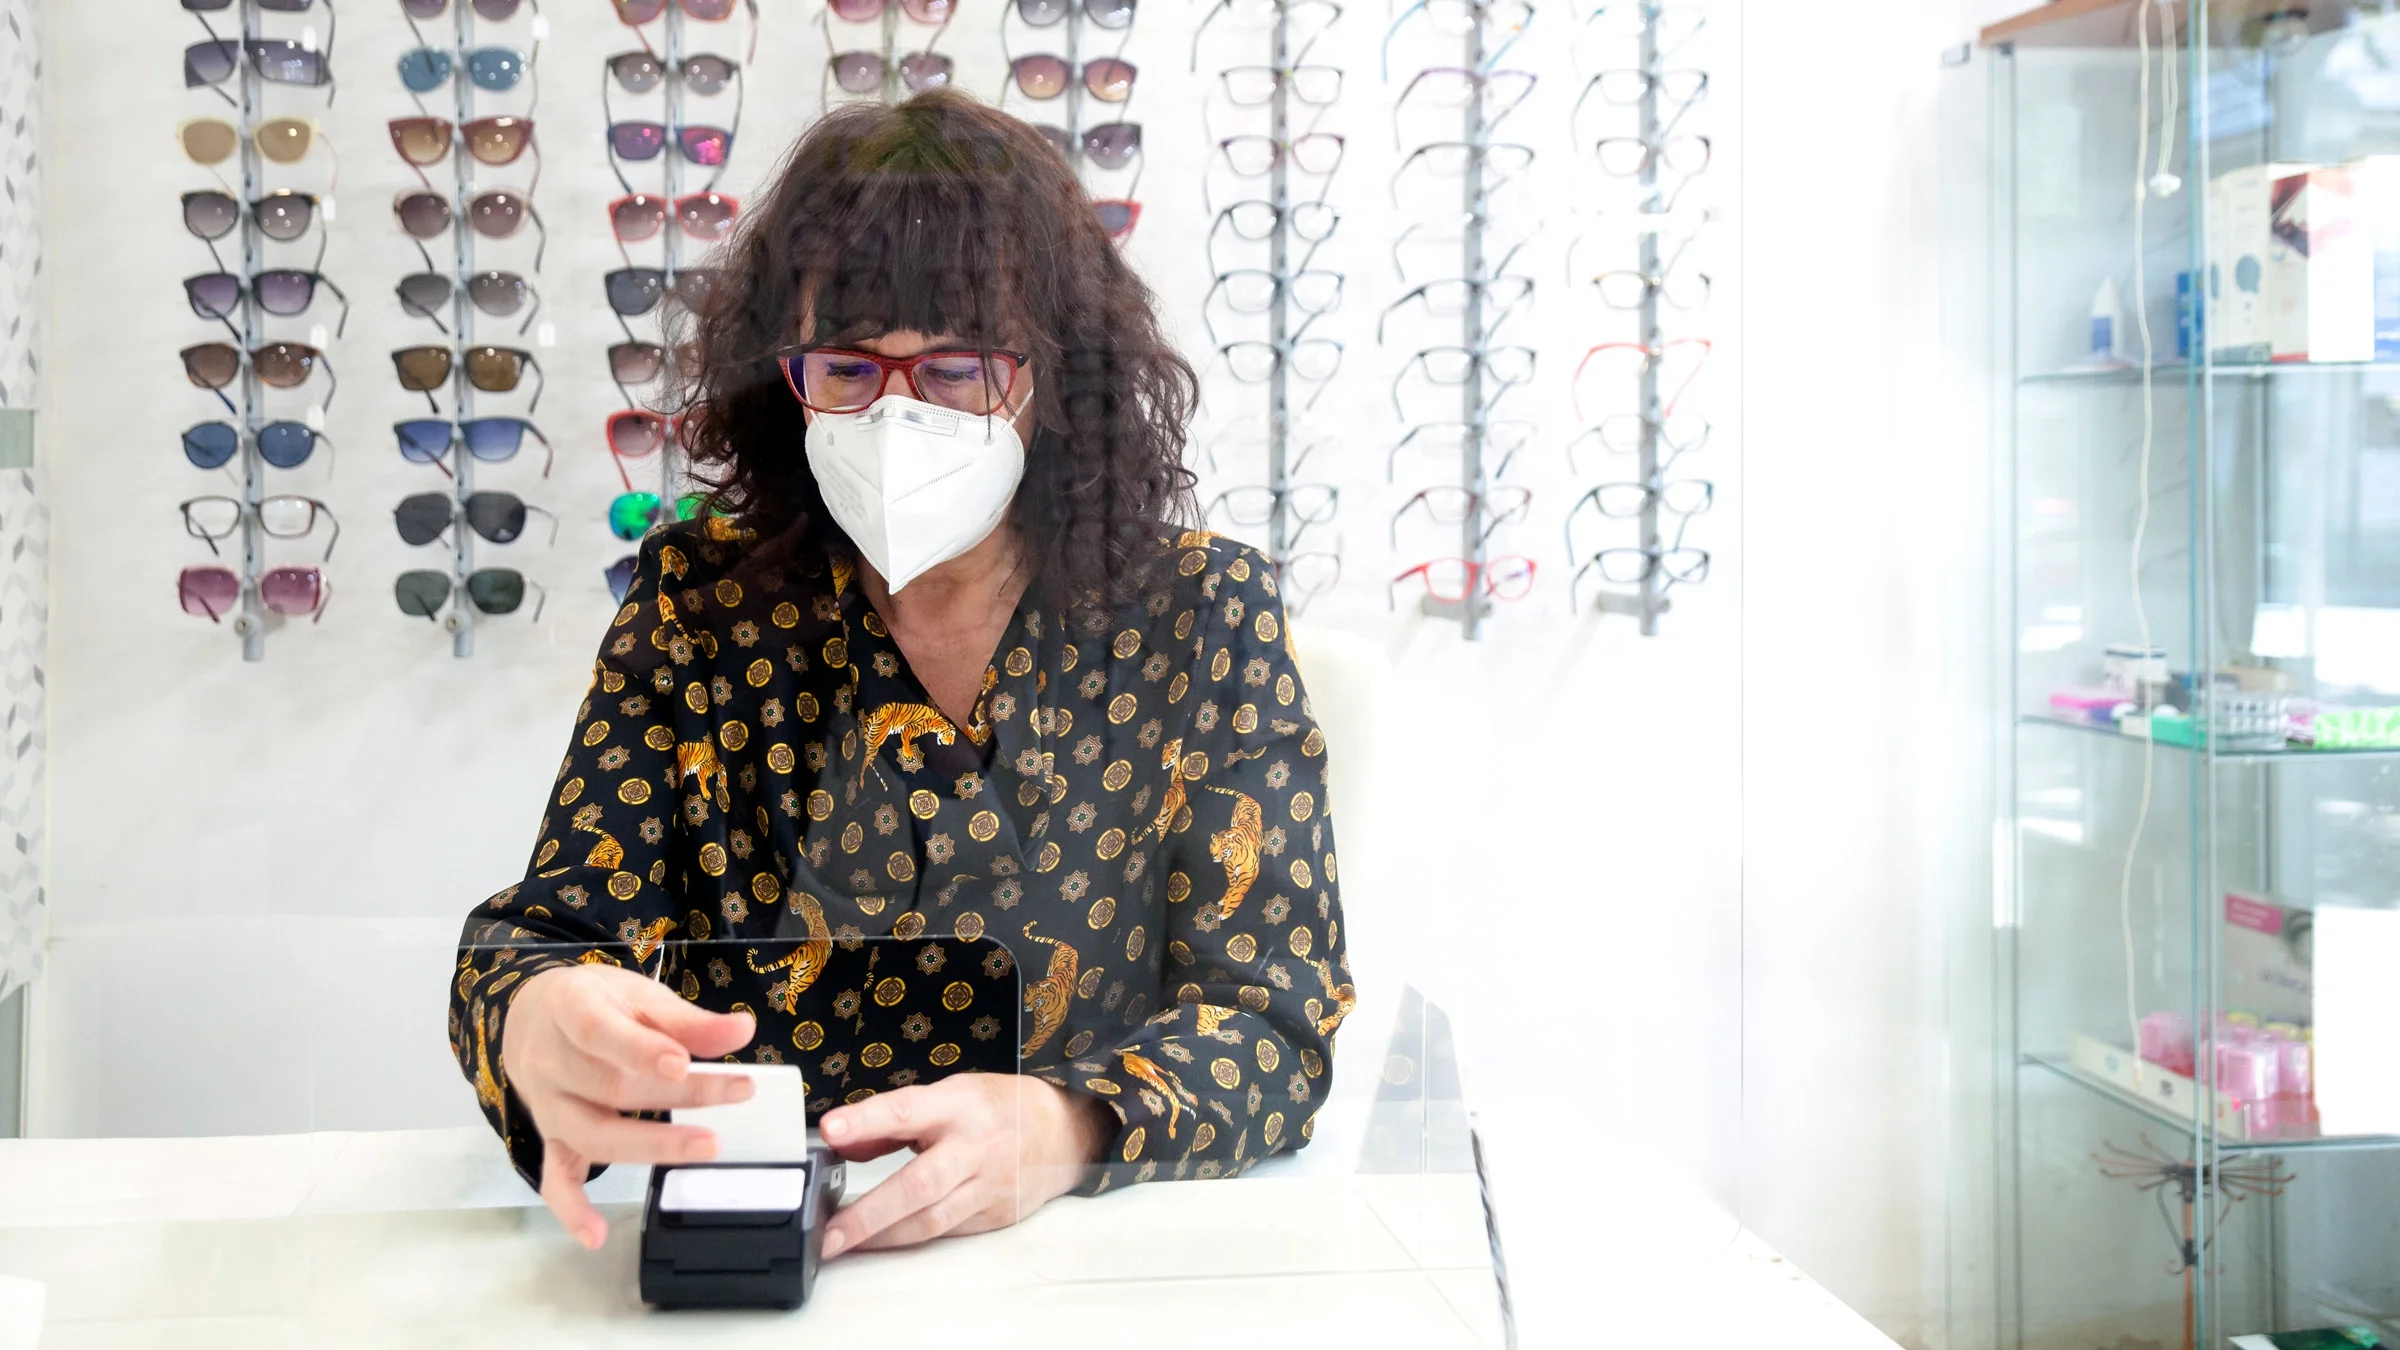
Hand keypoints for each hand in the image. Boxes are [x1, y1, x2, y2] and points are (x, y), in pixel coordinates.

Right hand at [500, 962, 759, 1249]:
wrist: (536, 1015)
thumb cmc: (599, 1003)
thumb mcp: (639, 996)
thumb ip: (688, 1020)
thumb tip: (744, 1030)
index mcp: (570, 1010)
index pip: (598, 1032)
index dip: (638, 1050)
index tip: (682, 1063)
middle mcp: (550, 1062)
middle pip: (610, 1088)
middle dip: (678, 1094)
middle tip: (739, 1092)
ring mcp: (548, 1106)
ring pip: (593, 1134)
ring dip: (651, 1145)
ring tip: (707, 1146)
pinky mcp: (552, 1138)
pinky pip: (555, 1177)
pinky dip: (571, 1209)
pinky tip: (595, 1235)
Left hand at [815, 1073, 1114, 1257]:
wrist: (1064, 1132)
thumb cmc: (998, 1107)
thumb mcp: (949, 1093)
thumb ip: (895, 1119)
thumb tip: (842, 1142)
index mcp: (960, 1105)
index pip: (907, 1110)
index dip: (867, 1121)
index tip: (830, 1130)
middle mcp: (976, 1147)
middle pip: (919, 1184)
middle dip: (869, 1213)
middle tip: (831, 1231)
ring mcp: (988, 1186)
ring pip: (930, 1220)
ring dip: (882, 1235)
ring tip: (844, 1243)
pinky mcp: (995, 1215)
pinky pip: (946, 1231)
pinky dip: (910, 1237)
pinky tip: (883, 1240)